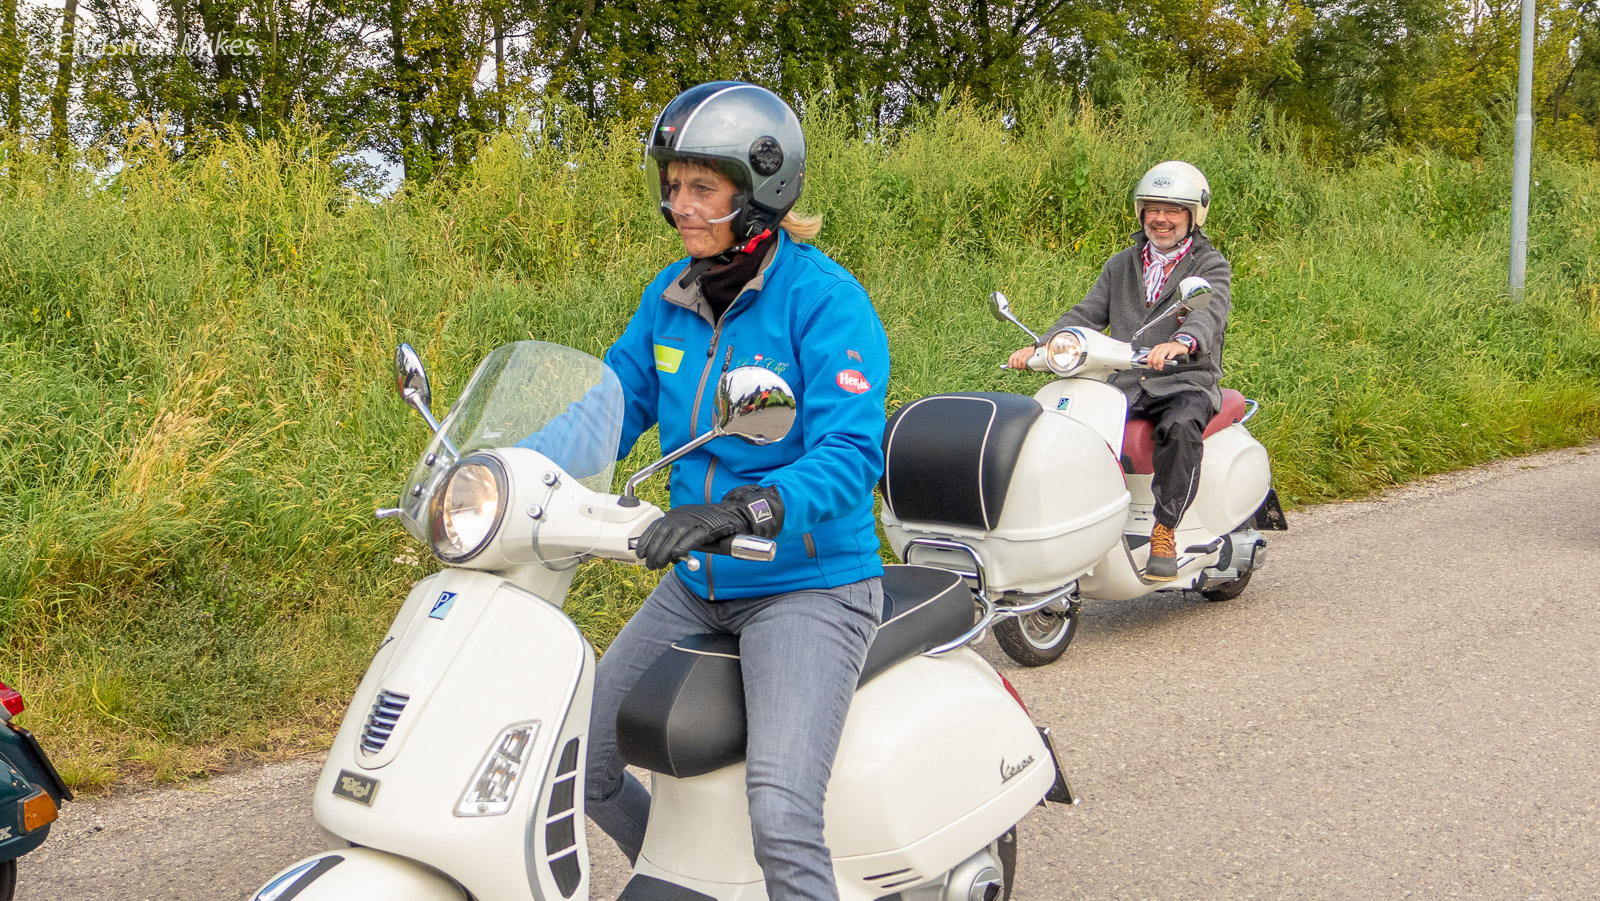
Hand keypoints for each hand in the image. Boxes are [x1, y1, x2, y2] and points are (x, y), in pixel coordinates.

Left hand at [634, 485, 784, 569]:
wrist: (733, 516)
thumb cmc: (710, 526)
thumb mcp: (688, 530)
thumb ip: (676, 539)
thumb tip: (661, 555)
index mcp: (676, 514)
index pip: (655, 526)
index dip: (646, 540)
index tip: (640, 553)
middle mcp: (683, 515)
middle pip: (663, 533)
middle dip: (654, 551)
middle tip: (651, 565)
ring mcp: (696, 520)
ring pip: (674, 536)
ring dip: (664, 552)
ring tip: (660, 565)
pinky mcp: (708, 527)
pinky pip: (692, 537)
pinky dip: (683, 546)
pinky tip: (677, 556)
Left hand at [1007, 345, 1037, 369]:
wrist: (1042, 351)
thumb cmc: (1034, 358)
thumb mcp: (1027, 359)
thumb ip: (1021, 362)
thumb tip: (1015, 368)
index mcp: (1020, 351)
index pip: (1013, 356)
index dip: (1010, 361)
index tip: (1010, 367)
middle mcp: (1023, 350)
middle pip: (1015, 358)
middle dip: (1015, 365)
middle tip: (1018, 369)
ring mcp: (1027, 351)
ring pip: (1019, 359)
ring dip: (1019, 365)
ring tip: (1022, 368)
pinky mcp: (1031, 352)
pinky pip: (1024, 359)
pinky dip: (1023, 364)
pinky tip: (1025, 367)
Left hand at [1146, 341, 1191, 370]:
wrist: (1179, 345)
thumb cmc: (1169, 349)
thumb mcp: (1161, 351)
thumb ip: (1157, 357)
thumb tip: (1152, 364)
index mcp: (1158, 347)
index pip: (1151, 353)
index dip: (1149, 360)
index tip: (1150, 365)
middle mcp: (1162, 346)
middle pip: (1156, 354)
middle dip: (1155, 362)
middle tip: (1156, 368)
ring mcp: (1168, 347)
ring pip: (1162, 354)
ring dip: (1160, 362)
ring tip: (1160, 367)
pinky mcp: (1175, 349)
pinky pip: (1171, 352)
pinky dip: (1170, 356)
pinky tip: (1169, 359)